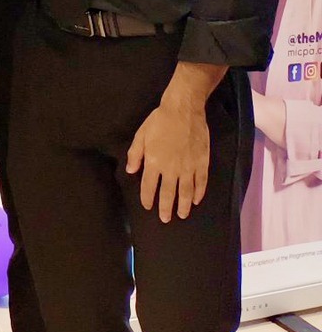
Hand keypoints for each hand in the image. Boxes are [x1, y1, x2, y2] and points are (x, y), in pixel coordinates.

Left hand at [127, 96, 211, 221]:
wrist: (183, 111)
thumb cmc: (159, 121)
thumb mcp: (141, 135)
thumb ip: (135, 155)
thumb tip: (130, 171)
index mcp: (154, 162)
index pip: (149, 186)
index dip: (148, 198)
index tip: (148, 207)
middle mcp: (171, 169)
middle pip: (168, 193)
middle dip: (165, 208)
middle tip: (165, 219)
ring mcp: (188, 167)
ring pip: (185, 192)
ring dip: (183, 205)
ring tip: (181, 215)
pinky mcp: (201, 163)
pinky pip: (200, 183)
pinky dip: (199, 193)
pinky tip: (195, 201)